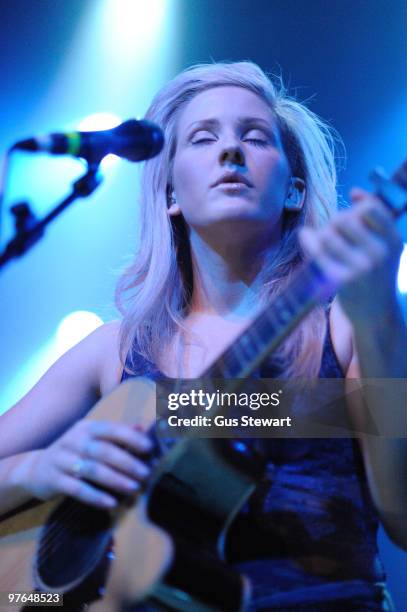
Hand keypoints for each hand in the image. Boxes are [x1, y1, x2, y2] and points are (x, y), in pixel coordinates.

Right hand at [24, 420, 151, 508]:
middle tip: (146, 474)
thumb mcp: (93, 439)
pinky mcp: (53, 479)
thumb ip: (118, 433)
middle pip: (103, 450)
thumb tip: (144, 426)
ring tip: (133, 489)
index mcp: (86, 428)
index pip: (111, 429)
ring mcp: (61, 459)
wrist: (36, 469)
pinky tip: (111, 503)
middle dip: (127, 462)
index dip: (131, 438)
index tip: (150, 448)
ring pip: (91, 469)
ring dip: (115, 480)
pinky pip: (76, 488)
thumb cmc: (75, 453)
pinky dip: (95, 496)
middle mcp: (73, 440)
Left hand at [299, 188, 402, 324]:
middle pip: (343, 219)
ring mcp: (359, 268)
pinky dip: (308, 240)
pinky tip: (306, 237)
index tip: (353, 214)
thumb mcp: (387, 246)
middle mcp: (378, 253)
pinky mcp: (340, 281)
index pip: (370, 208)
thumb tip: (355, 192)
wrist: (377, 314)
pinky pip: (316, 251)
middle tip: (337, 234)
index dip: (356, 208)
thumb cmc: (377, 274)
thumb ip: (376, 217)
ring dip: (322, 235)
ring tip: (328, 244)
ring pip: (327, 234)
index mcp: (392, 240)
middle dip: (335, 222)